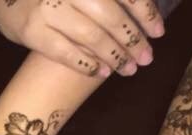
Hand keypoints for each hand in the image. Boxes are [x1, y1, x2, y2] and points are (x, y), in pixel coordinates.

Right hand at [0, 0, 162, 76]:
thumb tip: (142, 7)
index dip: (145, 12)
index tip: (159, 31)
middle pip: (111, 16)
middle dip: (132, 40)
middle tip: (146, 58)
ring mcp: (49, 9)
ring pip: (91, 36)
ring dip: (114, 55)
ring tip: (127, 68)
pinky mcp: (32, 31)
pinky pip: (64, 52)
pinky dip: (86, 63)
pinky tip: (101, 71)